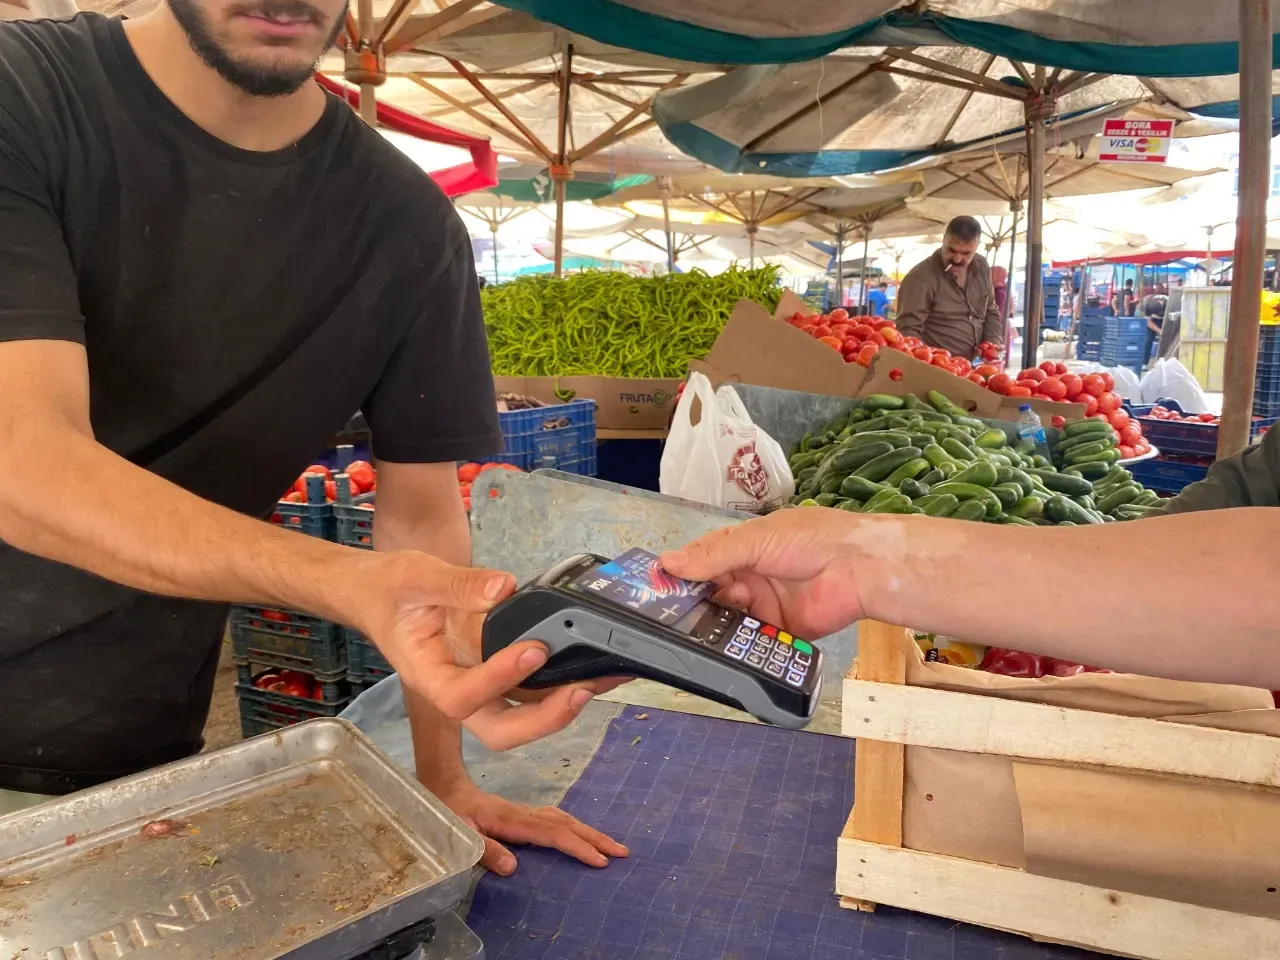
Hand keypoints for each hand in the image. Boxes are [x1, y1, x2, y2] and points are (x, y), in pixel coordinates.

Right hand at [360, 550, 611, 750]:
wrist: (379, 595)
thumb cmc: (389, 590)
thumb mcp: (415, 576)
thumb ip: (458, 584)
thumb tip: (502, 589)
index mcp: (426, 674)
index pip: (460, 697)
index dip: (497, 681)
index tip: (532, 650)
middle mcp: (455, 689)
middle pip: (498, 731)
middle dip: (542, 720)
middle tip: (579, 689)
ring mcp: (478, 685)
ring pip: (520, 718)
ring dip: (559, 707)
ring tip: (598, 680)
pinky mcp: (496, 673)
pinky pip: (529, 691)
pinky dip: (560, 683)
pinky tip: (590, 667)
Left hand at [433, 776, 627, 874]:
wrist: (443, 788)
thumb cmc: (449, 814)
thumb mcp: (460, 835)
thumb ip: (485, 850)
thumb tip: (514, 868)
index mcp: (513, 821)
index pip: (554, 834)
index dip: (578, 847)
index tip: (601, 861)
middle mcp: (525, 814)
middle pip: (567, 824)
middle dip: (596, 838)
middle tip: (623, 851)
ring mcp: (525, 812)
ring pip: (564, 819)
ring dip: (588, 831)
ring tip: (610, 845)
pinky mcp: (522, 815)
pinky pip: (556, 820)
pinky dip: (574, 827)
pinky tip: (579, 834)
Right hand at [661, 509, 875, 639]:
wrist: (858, 570)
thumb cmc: (810, 541)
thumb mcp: (756, 540)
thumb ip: (714, 555)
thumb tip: (668, 562)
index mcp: (744, 547)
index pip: (703, 561)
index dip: (682, 573)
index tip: (658, 587)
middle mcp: (751, 576)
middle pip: (712, 592)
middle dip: (697, 601)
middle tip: (678, 612)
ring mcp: (764, 604)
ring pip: (728, 617)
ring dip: (718, 619)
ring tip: (711, 619)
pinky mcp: (778, 630)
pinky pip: (751, 638)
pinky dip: (739, 639)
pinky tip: (728, 639)